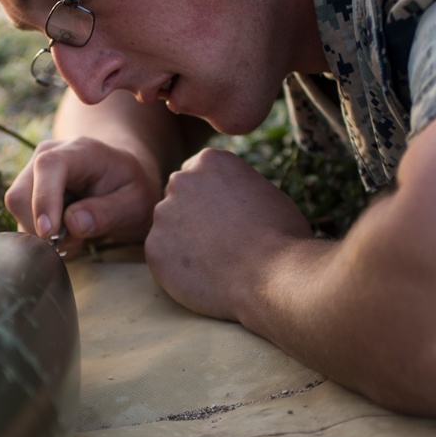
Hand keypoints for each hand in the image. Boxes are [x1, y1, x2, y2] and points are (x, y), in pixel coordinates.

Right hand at [5, 136, 162, 252]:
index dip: (43, 199)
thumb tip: (73, 224)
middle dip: (43, 228)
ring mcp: (33, 171)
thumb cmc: (131, 188)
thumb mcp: (135, 203)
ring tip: (76, 236)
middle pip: (21, 194)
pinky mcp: (27, 190)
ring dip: (42, 234)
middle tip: (78, 241)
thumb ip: (107, 212)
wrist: (122, 178)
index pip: (48, 167)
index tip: (49, 233)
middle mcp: (48, 155)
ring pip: (17, 210)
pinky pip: (21, 218)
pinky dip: (40, 234)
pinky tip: (65, 233)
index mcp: (81, 151)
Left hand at [144, 147, 312, 319]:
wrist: (274, 276)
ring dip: (183, 241)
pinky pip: (162, 256)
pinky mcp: (154, 248)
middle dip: (192, 217)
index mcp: (210, 161)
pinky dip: (177, 267)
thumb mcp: (262, 191)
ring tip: (216, 261)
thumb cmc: (281, 236)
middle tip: (220, 242)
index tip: (226, 217)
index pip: (196, 175)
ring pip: (168, 228)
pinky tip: (205, 275)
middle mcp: (180, 180)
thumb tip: (222, 196)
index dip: (212, 199)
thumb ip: (232, 186)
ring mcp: (163, 214)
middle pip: (178, 198)